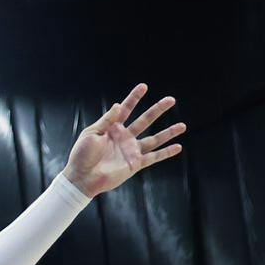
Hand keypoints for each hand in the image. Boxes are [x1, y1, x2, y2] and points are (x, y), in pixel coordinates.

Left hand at [62, 84, 184, 196]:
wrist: (81, 178)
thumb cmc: (82, 155)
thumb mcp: (91, 133)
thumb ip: (107, 120)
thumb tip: (119, 104)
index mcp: (112, 128)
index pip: (126, 109)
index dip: (134, 98)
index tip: (144, 86)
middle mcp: (124, 137)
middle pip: (145, 120)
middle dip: (157, 110)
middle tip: (171, 100)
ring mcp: (131, 150)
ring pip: (154, 139)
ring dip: (168, 132)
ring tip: (183, 125)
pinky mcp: (134, 164)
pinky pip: (153, 157)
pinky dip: (166, 153)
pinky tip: (178, 147)